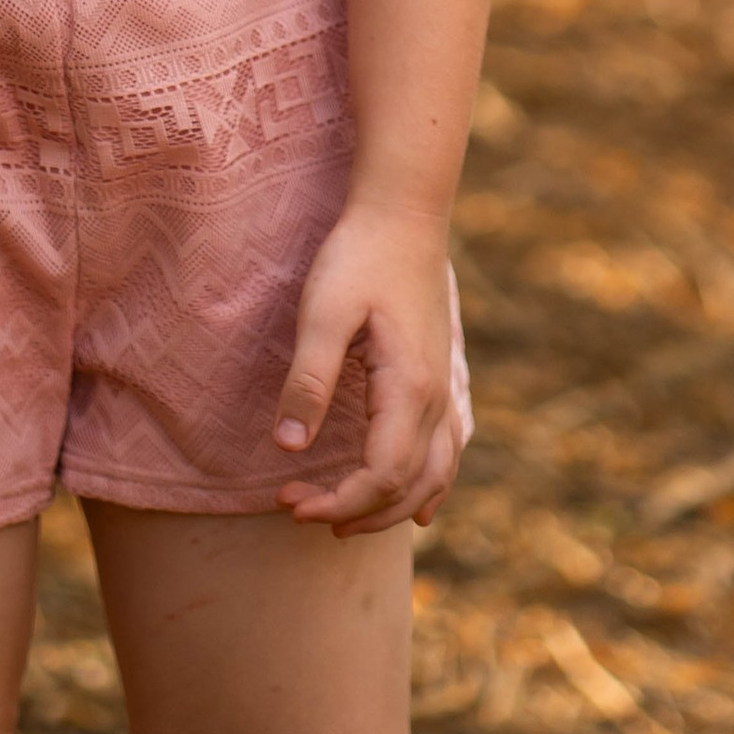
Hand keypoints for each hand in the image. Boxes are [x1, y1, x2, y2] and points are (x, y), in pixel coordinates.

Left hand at [272, 196, 464, 535]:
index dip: (336, 502)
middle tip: (297, 510)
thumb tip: (289, 448)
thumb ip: (309, 381)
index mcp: (409, 391)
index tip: (288, 504)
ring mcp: (443, 391)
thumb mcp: (323, 314)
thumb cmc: (358, 257)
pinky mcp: (439, 380)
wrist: (402, 212)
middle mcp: (435, 401)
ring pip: (431, 478)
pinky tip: (415, 508)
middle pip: (406, 488)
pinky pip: (445, 454)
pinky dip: (427, 488)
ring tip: (342, 521)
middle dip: (354, 512)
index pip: (380, 478)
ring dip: (388, 508)